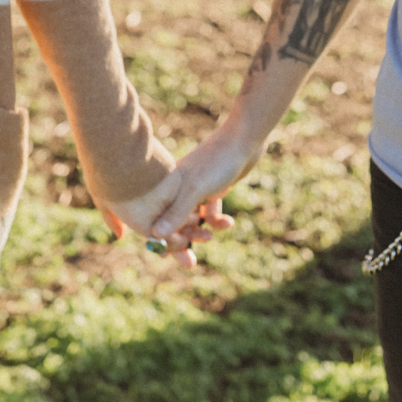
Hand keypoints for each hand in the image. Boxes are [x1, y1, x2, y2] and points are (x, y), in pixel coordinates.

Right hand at [147, 121, 262, 245]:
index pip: (158, 219)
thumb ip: (177, 212)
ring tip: (210, 238)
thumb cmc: (217, 161)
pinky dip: (217, 219)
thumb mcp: (196, 189)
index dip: (163, 239)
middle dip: (182, 242)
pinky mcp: (214, 186)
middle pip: (175, 222)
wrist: (245, 138)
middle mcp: (179, 187)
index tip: (173, 254)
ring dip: (202, 231)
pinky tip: (228, 222)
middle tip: (190, 264)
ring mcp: (197, 187)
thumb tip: (156, 236)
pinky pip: (210, 210)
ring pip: (194, 218)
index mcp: (169, 186)